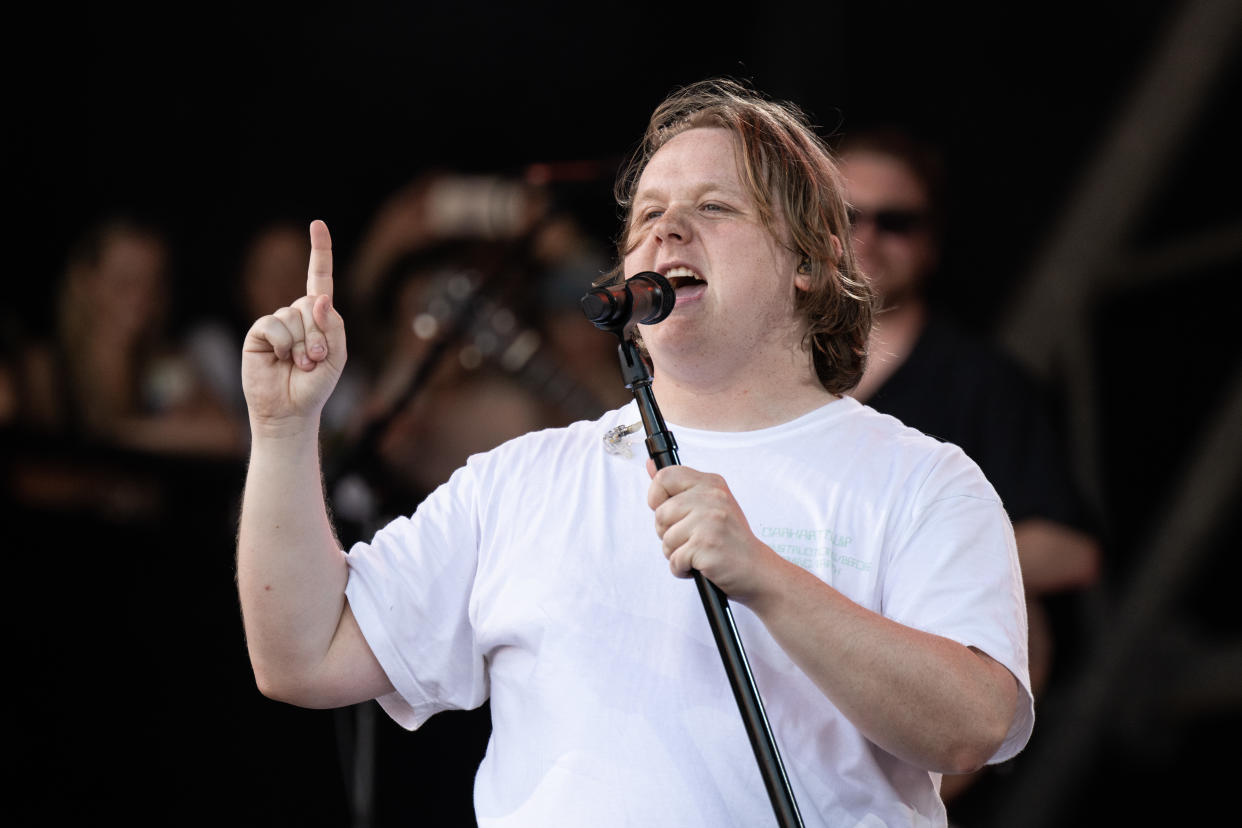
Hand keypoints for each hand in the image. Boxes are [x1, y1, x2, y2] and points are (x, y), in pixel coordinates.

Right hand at [242, 219, 346, 435]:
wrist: (290, 411)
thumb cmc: (315, 385)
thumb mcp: (337, 356)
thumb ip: (334, 325)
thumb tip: (319, 298)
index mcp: (319, 317)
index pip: (319, 278)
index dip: (319, 251)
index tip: (317, 224)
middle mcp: (297, 315)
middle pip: (311, 303)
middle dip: (319, 334)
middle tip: (316, 359)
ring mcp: (277, 323)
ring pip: (293, 315)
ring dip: (303, 344)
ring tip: (300, 364)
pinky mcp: (258, 333)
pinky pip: (273, 325)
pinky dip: (283, 343)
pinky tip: (281, 359)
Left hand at [646, 460, 775, 601]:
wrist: (758, 570)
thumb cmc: (729, 540)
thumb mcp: (708, 505)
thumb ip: (678, 487)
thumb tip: (650, 465)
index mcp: (711, 483)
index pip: (665, 476)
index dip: (657, 497)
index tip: (669, 513)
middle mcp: (712, 497)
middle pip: (660, 513)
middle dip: (667, 533)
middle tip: (691, 539)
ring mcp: (710, 520)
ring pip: (665, 538)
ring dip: (675, 553)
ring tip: (698, 553)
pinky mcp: (706, 544)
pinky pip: (674, 559)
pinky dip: (681, 569)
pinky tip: (700, 566)